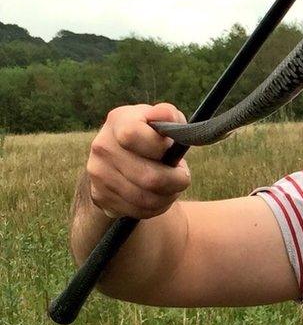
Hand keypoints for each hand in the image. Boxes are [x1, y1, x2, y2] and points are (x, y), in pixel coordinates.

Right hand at [86, 103, 190, 218]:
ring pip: (145, 198)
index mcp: (118, 121)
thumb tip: (165, 114)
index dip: (158, 147)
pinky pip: (137, 211)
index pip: (132, 136)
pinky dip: (156, 207)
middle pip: (148, 177)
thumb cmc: (152, 135)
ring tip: (173, 186)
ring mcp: (98, 173)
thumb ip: (168, 115)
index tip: (170, 149)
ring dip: (168, 196)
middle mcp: (102, 146)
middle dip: (175, 180)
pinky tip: (159, 196)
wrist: (122, 156)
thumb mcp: (163, 121)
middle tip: (183, 176)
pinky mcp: (100, 196)